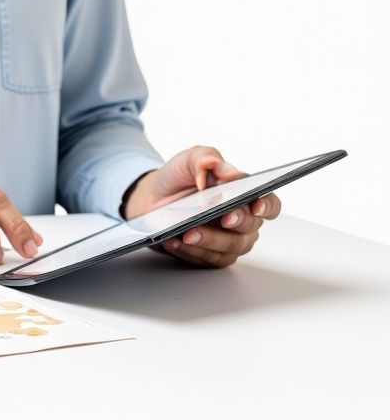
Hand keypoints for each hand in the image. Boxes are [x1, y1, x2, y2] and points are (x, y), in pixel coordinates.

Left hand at [122, 145, 281, 267]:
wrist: (151, 197)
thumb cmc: (178, 177)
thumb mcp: (190, 160)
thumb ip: (208, 159)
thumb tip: (228, 171)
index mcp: (244, 194)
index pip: (269, 204)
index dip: (267, 206)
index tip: (256, 205)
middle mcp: (241, 220)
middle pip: (251, 227)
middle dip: (238, 222)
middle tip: (223, 218)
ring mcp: (227, 240)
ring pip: (231, 247)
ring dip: (210, 240)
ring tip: (188, 233)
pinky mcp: (210, 255)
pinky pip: (209, 259)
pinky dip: (192, 251)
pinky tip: (175, 240)